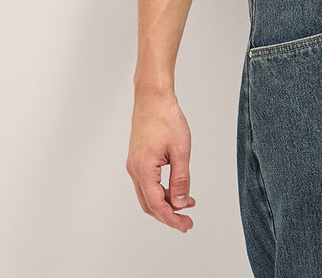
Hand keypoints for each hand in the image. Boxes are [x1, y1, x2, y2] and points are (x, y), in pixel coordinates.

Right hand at [126, 93, 195, 231]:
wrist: (153, 97)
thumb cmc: (166, 118)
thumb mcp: (180, 150)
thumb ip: (181, 179)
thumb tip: (181, 203)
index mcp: (143, 169)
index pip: (157, 204)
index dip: (171, 218)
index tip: (186, 225)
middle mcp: (134, 169)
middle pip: (149, 204)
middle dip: (168, 215)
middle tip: (187, 221)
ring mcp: (134, 165)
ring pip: (148, 195)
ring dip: (166, 203)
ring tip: (187, 204)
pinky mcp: (138, 159)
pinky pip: (148, 183)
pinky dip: (162, 190)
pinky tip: (177, 188)